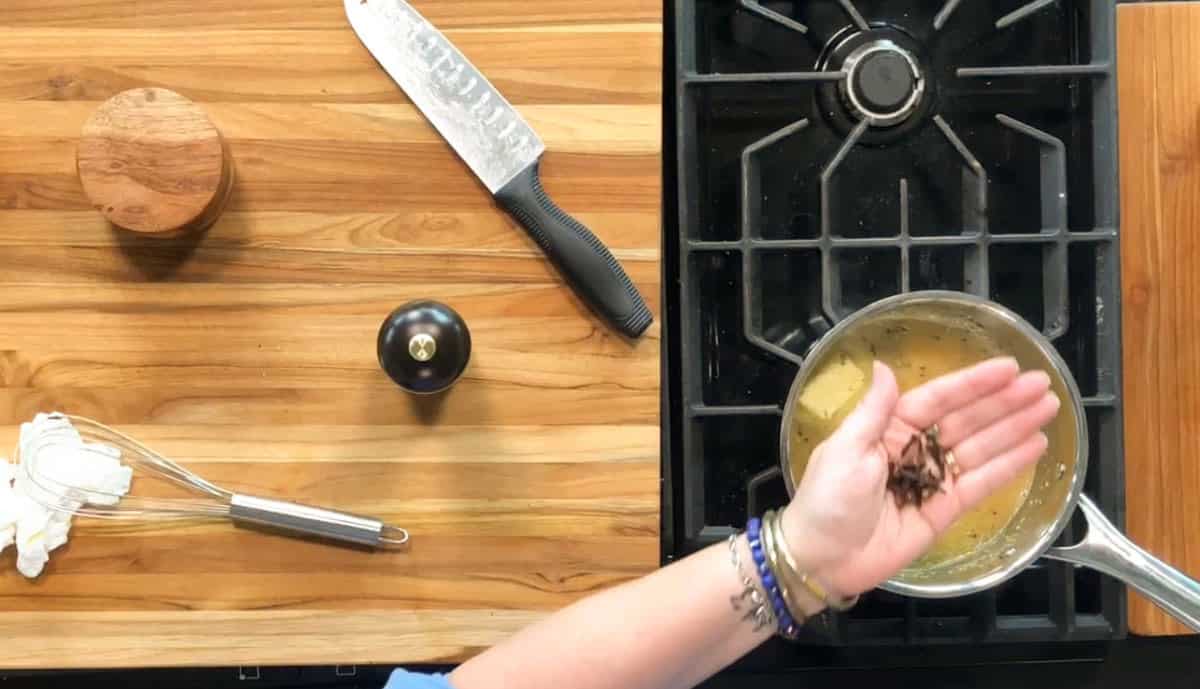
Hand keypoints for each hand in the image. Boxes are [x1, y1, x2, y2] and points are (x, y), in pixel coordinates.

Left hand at [781, 358, 1059, 596]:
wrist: (823, 558)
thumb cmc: (827, 499)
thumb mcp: (846, 448)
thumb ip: (874, 410)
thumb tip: (884, 366)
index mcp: (888, 429)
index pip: (938, 399)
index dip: (973, 384)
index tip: (1008, 367)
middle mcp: (915, 450)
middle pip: (967, 420)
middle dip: (1004, 402)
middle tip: (1042, 385)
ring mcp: (932, 480)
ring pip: (980, 448)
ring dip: (1014, 428)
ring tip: (1048, 408)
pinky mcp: (944, 511)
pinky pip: (981, 483)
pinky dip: (1009, 466)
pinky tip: (1035, 447)